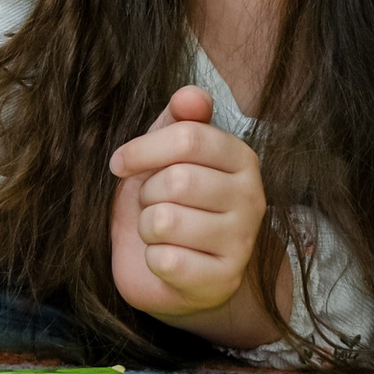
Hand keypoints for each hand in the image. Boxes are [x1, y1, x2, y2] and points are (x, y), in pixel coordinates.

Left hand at [109, 86, 274, 340]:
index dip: (142, 149)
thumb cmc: (169, 202)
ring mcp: (242, 242)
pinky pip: (166, 260)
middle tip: (151, 203)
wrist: (178, 270)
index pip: (188, 138)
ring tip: (160, 231)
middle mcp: (253, 198)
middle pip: (176, 180)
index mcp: (241, 159)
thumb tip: (191, 93)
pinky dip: (153, 259)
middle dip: (146, 193)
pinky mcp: (223, 279)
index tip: (120, 163)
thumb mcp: (166, 157)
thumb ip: (177, 122)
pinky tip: (167, 259)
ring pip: (166, 221)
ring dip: (147, 227)